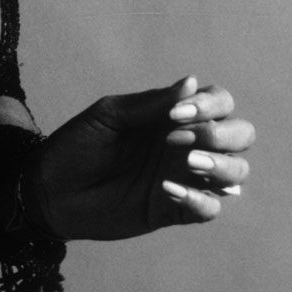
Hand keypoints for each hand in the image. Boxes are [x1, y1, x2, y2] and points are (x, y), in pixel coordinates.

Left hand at [34, 77, 252, 240]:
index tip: (174, 115)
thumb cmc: (77, 146)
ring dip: (222, 166)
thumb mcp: (109, 116)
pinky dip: (199, 199)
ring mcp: (184, 177)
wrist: (50, 190)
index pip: (220, 102)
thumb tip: (191, 81)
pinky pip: (210, 208)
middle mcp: (187, 144)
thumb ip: (150, 103)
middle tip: (179, 140)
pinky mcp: (175, 210)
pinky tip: (166, 190)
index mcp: (174, 116)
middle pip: (241, 135)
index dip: (210, 105)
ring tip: (187, 162)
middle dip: (223, 135)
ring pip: (236, 173)